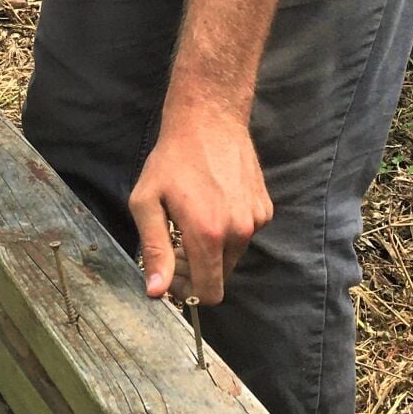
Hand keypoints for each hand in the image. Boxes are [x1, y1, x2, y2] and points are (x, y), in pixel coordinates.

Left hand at [128, 111, 272, 304]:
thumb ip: (154, 249)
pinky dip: (228, 230)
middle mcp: (239, 231)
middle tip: (174, 244)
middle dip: (196, 270)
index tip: (171, 276)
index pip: (209, 293)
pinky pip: (245, 234)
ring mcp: (256, 219)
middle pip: (220, 276)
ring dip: (212, 250)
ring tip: (191, 220)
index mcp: (209, 234)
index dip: (188, 293)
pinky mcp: (265, 207)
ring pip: (232, 256)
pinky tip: (212, 204)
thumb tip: (157, 291)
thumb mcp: (147, 202)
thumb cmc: (172, 159)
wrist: (209, 120)